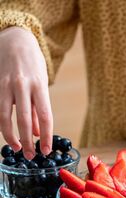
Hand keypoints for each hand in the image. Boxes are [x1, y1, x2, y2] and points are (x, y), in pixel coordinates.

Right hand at [0, 27, 52, 158]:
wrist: (15, 39)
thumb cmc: (33, 64)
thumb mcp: (42, 84)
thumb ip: (39, 108)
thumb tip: (38, 132)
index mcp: (39, 86)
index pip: (45, 117)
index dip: (46, 136)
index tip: (46, 151)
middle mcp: (22, 86)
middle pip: (25, 120)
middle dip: (28, 141)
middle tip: (31, 156)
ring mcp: (6, 85)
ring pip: (6, 116)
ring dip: (11, 136)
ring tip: (16, 148)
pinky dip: (1, 123)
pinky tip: (6, 132)